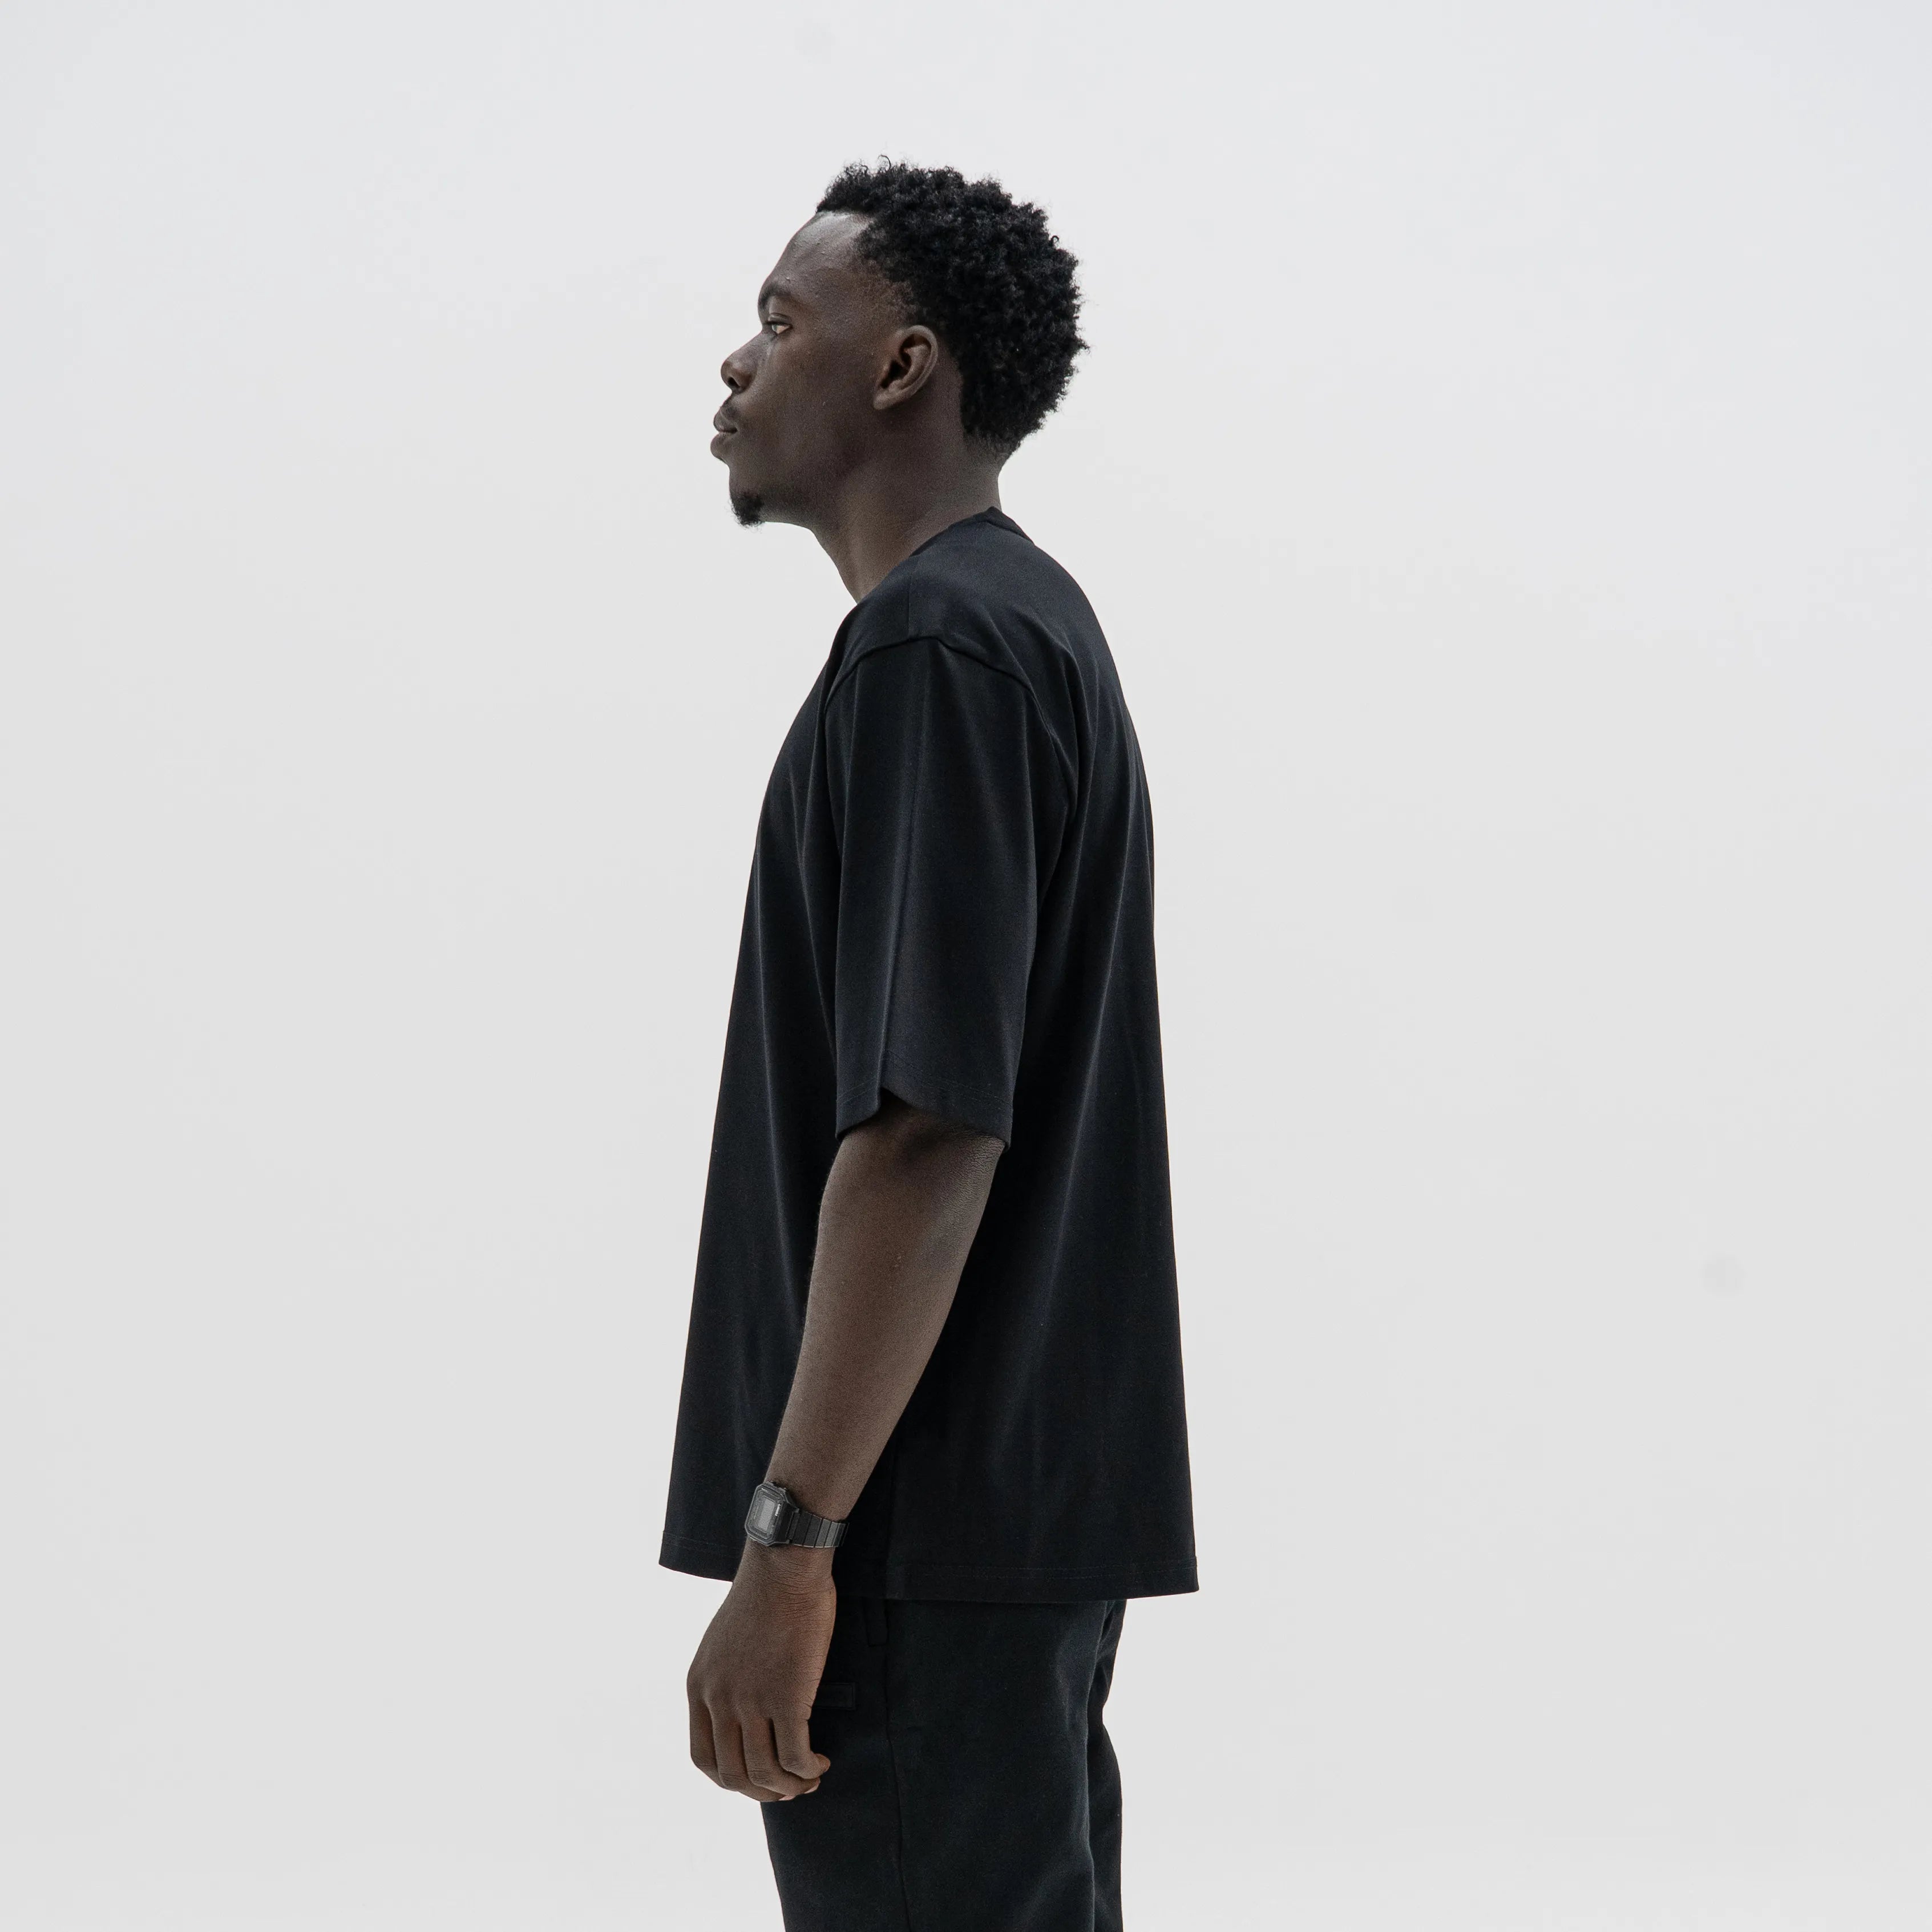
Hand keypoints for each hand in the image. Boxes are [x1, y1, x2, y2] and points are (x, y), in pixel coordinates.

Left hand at [686, 1541, 835, 1801]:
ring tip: (809, 1778)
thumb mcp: (723, 1643)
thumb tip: (742, 1714)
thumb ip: (725, 1680)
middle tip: (788, 1788)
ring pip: (766, 1773)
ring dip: (790, 1787)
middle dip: (762, 1792)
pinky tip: (820, 1764)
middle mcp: (719, 1699)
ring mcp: (751, 1700)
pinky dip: (808, 1770)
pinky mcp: (787, 1697)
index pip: (703, 1757)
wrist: (784, 1567)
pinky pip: (795, 1757)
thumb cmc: (764, 1597)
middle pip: (733, 1774)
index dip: (730, 1779)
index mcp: (700, 1686)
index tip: (756, 1779)